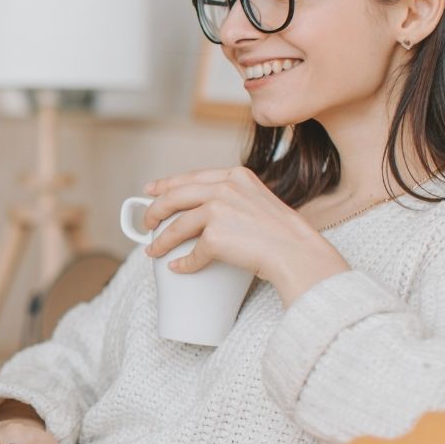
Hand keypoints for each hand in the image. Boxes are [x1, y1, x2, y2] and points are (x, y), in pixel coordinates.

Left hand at [141, 166, 348, 306]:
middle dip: (154, 210)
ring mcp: (218, 210)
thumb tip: (204, 211)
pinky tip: (178, 267)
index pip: (192, 176)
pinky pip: (192, 253)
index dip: (166, 184)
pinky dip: (183, 263)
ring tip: (153, 250)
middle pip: (175, 196)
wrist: (298, 253)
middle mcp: (225, 187)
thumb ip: (235, 198)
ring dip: (161, 240)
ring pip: (177, 225)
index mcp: (236, 175)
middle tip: (146, 223)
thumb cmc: (283, 234)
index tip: (150, 190)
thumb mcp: (259, 201)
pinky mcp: (215, 236)